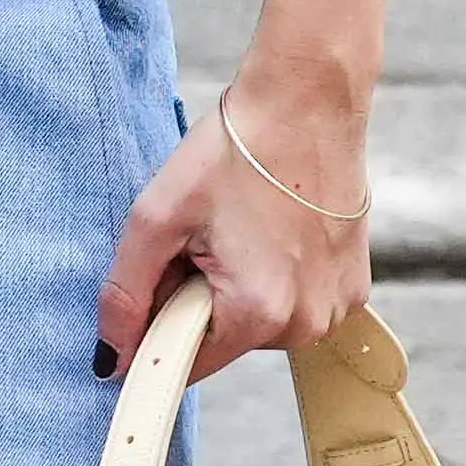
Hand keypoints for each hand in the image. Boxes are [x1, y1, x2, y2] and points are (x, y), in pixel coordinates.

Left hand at [99, 61, 372, 378]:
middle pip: (225, 341)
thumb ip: (125, 294)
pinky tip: (274, 229)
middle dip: (200, 301)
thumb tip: (109, 358)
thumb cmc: (233, 150)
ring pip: (262, 324)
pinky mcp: (355, 287)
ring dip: (241, 290)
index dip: (160, 328)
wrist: (307, 100)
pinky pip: (297, 304)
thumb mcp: (157, 218)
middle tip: (204, 237)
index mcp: (257, 313)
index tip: (160, 281)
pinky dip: (277, 277)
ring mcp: (338, 307)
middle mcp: (306, 324)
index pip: (187, 365)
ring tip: (245, 227)